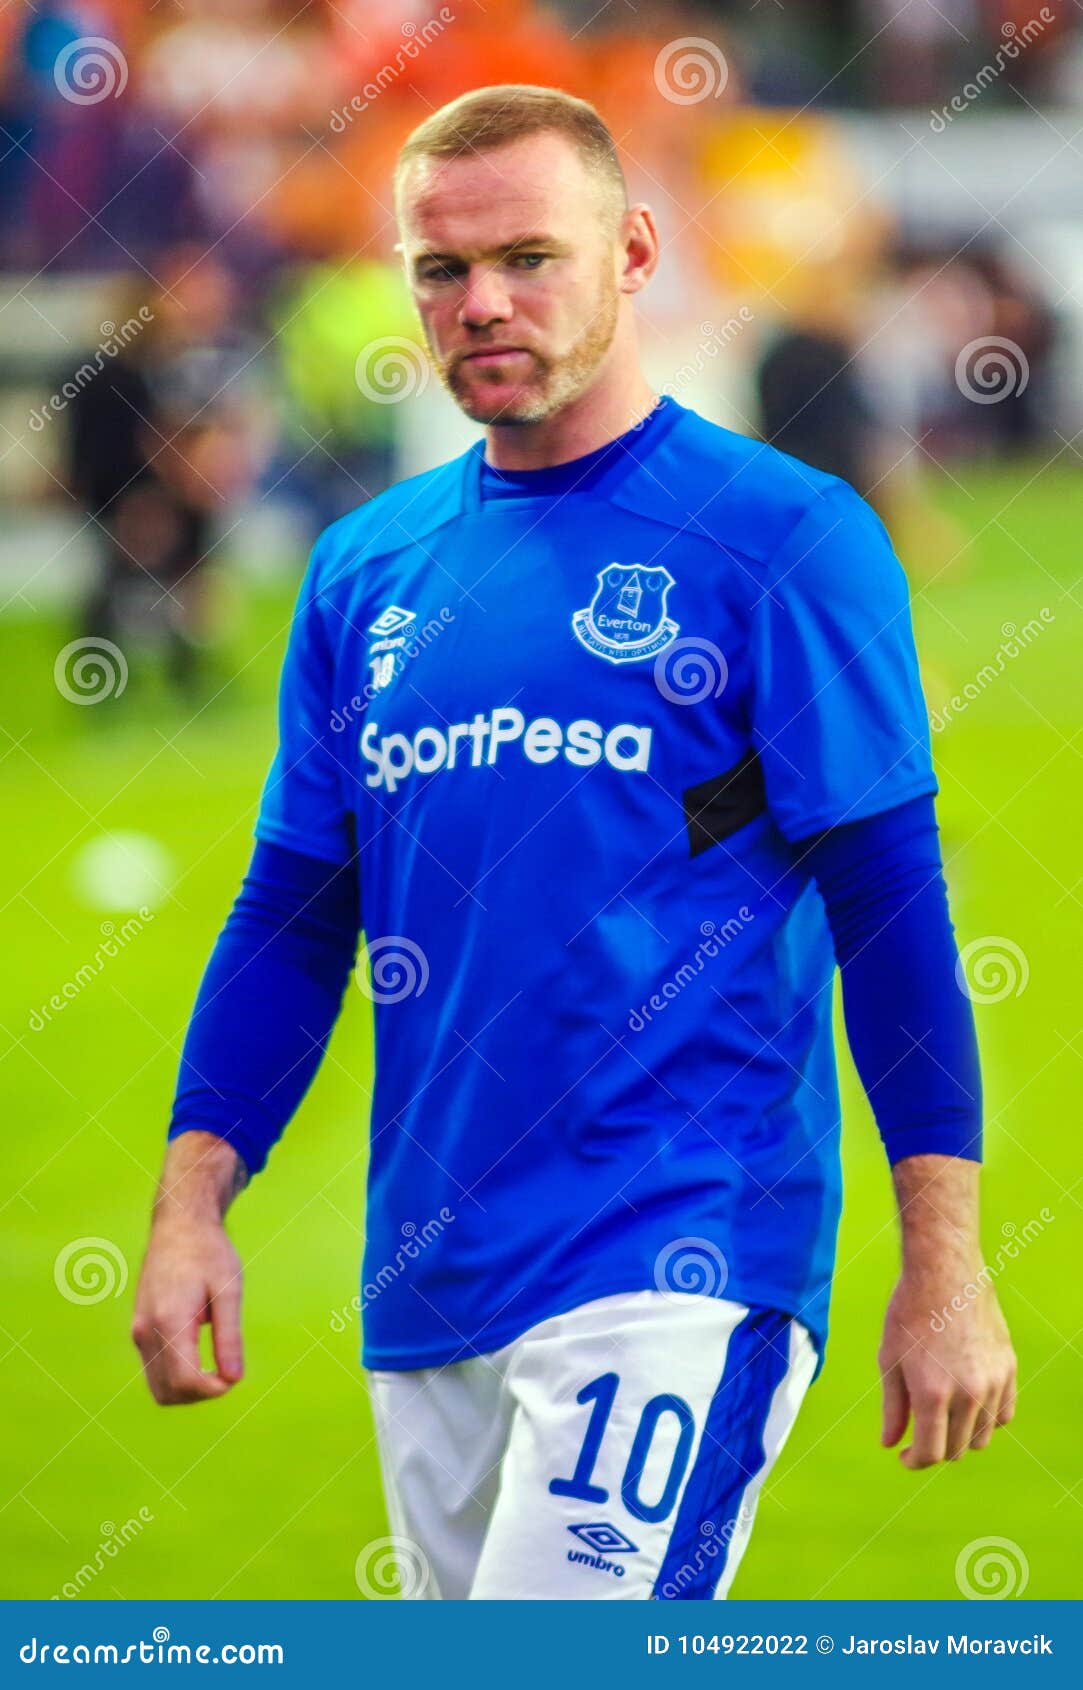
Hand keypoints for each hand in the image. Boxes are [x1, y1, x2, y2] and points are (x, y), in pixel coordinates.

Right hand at [131, 1216, 243, 1404]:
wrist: (179, 1224)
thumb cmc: (208, 1252)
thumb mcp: (228, 1289)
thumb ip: (229, 1336)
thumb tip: (234, 1379)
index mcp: (169, 1321)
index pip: (185, 1381)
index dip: (213, 1390)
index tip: (234, 1376)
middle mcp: (145, 1331)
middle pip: (169, 1392)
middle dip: (201, 1393)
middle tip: (227, 1370)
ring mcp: (138, 1331)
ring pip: (158, 1387)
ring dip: (188, 1389)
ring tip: (215, 1364)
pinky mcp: (138, 1329)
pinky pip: (154, 1370)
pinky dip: (177, 1377)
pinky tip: (200, 1357)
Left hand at [879, 1269, 1015, 1467]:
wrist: (944, 1272)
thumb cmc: (909, 1313)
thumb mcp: (890, 1359)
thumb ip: (893, 1407)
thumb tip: (890, 1444)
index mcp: (932, 1393)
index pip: (930, 1453)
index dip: (914, 1460)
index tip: (905, 1454)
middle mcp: (967, 1393)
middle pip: (956, 1449)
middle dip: (935, 1448)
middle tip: (920, 1433)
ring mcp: (992, 1382)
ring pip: (982, 1436)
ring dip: (961, 1436)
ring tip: (943, 1417)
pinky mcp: (1008, 1369)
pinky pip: (1003, 1414)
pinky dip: (987, 1419)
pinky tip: (968, 1406)